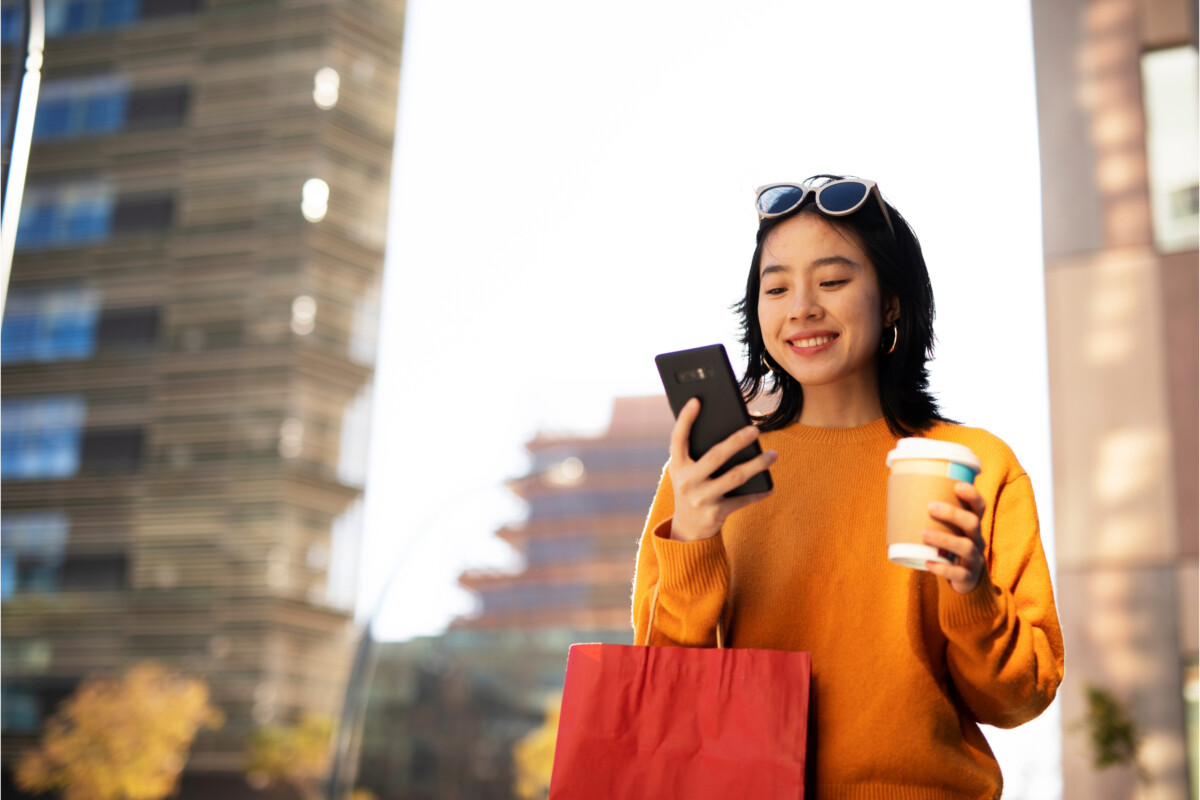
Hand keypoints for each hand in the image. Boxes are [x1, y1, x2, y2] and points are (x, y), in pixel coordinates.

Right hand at [667, 398, 775, 541]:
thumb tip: (733, 430)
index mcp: (677, 465)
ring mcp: (700, 498)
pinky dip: (758, 493)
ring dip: (757, 465)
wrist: (687, 530)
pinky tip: (770, 486)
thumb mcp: (687, 472)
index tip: (696, 400)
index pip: (678, 438)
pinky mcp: (715, 513)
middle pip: (715, 456)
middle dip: (737, 441)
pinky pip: (742, 500)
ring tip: (773, 455)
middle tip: (756, 429)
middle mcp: (686, 481)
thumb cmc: (693, 489)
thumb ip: (699, 454)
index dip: (685, 419)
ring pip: (734, 477)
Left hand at [923, 482, 986, 593]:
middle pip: (972, 523)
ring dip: (944, 539)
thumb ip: (933, 518)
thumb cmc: (949, 548)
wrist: (965, 580)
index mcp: (972, 526)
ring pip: (966, 547)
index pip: (979, 507)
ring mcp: (974, 559)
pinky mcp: (968, 577)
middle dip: (952, 514)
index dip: (972, 495)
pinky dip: (943, 568)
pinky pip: (959, 573)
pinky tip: (928, 562)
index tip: (957, 486)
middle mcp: (977, 540)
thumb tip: (898, 498)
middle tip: (930, 506)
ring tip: (924, 533)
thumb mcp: (948, 532)